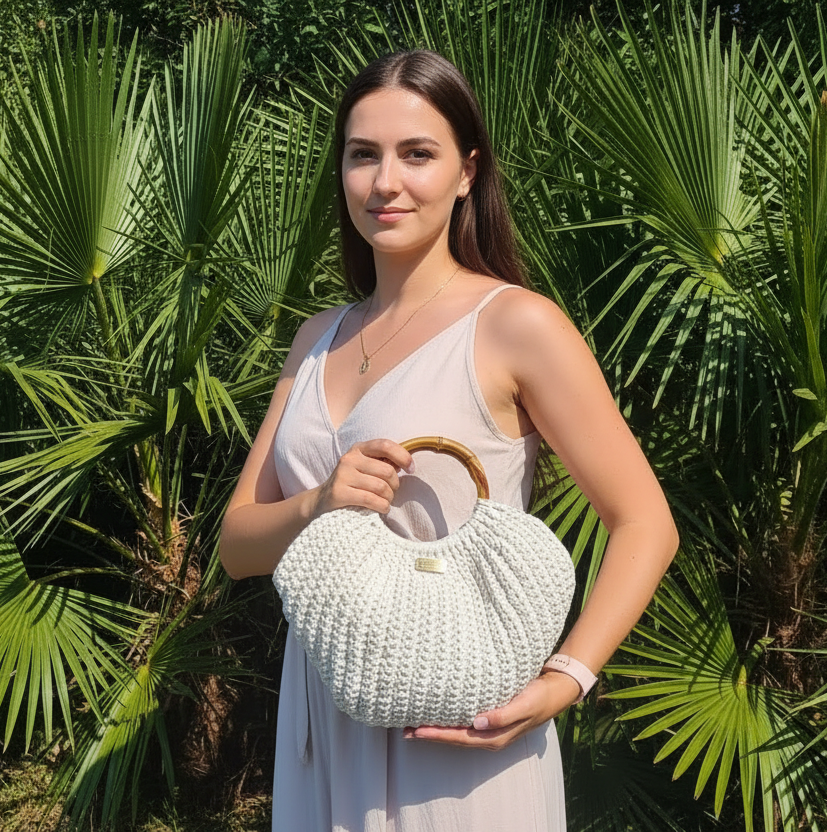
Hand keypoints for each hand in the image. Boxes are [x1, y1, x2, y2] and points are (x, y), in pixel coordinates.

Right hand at [308, 438, 414, 519]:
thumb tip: (407, 464)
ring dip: (389, 498)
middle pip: (387, 471)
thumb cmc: (353, 483)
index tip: (411, 469)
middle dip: (395, 485)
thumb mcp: (366, 467)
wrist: (322, 500)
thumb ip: (384, 462)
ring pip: (380, 487)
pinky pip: (370, 499)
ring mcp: (342, 475)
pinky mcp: (339, 492)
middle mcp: (349, 458)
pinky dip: (382, 506)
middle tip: (392, 492)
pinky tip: (382, 507)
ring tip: (386, 501)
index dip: (403, 456)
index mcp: (359, 448)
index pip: (385, 445)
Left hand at [401, 670, 582, 749]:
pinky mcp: (490, 716)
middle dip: (430, 735)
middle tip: (405, 728)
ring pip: (457, 732)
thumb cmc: (539, 696)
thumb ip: (503, 715)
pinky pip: (464, 723)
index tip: (417, 731)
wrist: (555, 690)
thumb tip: (477, 722)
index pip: (460, 738)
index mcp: (495, 736)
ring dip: (437, 729)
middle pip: (454, 738)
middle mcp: (489, 735)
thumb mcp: (524, 704)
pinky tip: (439, 714)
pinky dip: (449, 721)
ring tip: (414, 724)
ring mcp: (489, 727)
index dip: (438, 735)